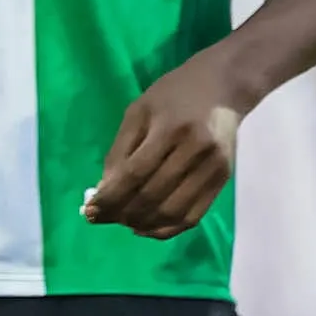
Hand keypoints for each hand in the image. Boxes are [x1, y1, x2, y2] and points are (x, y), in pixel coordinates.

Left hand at [86, 47, 245, 239]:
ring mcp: (213, 168)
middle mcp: (196, 151)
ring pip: (172, 212)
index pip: (136, 174)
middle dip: (122, 213)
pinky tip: (146, 227)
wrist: (224, 86)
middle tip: (102, 217)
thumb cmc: (174, 94)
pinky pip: (192, 216)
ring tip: (122, 221)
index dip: (111, 198)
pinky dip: (166, 229)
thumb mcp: (138, 111)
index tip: (91, 211)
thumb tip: (104, 191)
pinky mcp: (222, 180)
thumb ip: (120, 151)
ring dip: (142, 224)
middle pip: (153, 196)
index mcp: (170, 129)